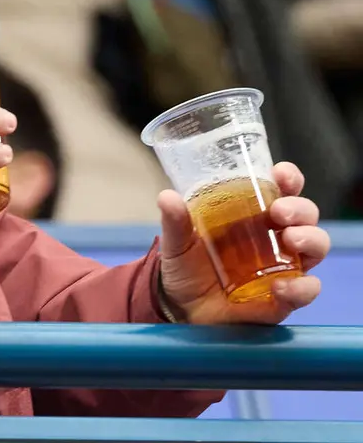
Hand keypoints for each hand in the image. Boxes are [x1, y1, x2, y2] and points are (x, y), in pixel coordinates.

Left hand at [158, 162, 330, 324]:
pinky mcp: (284, 296)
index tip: (281, 174)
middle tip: (280, 212)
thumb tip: (167, 197)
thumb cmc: (186, 266)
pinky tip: (282, 286)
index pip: (282, 189)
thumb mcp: (177, 242)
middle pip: (305, 214)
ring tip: (292, 240)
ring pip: (315, 247)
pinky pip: (306, 290)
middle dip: (300, 208)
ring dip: (311, 239)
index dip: (288, 178)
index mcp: (254, 214)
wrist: (180, 307)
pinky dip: (301, 287)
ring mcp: (284, 266)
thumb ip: (175, 221)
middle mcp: (276, 236)